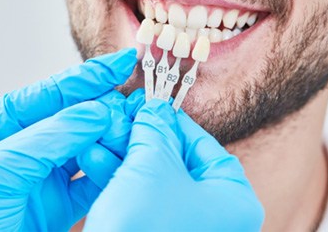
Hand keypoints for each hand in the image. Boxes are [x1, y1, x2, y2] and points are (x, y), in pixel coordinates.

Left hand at [0, 48, 136, 231]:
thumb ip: (50, 137)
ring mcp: (43, 175)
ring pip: (87, 146)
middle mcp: (24, 145)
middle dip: (104, 107)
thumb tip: (97, 111)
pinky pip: (92, 181)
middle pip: (73, 116)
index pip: (50, 93)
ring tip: (132, 130)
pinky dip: (109, 170)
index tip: (122, 62)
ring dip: (110, 138)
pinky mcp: (59, 205)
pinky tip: (121, 160)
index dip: (88, 76)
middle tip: (134, 102)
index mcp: (0, 125)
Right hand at [81, 99, 264, 231]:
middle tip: (119, 118)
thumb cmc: (145, 227)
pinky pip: (141, 200)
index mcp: (233, 200)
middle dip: (140, 138)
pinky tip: (94, 159)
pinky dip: (119, 179)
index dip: (173, 121)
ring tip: (99, 135)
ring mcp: (186, 229)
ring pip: (153, 180)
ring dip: (123, 155)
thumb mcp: (151, 166)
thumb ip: (154, 130)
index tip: (149, 106)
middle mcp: (215, 217)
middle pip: (175, 161)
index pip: (204, 145)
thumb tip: (153, 109)